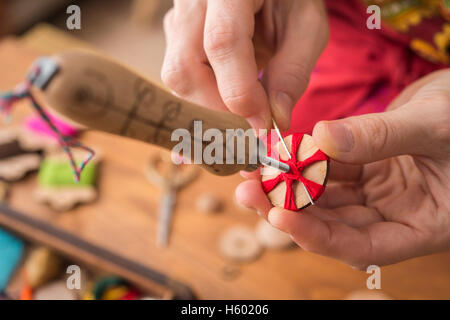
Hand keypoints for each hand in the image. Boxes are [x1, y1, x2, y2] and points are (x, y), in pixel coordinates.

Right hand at [161, 0, 327, 129]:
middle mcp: (193, 0)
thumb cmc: (288, 0)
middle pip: (185, 68)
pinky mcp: (175, 38)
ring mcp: (177, 19)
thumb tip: (276, 120)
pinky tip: (224, 118)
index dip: (240, 92)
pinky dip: (202, 105)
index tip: (262, 126)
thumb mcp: (306, 26)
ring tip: (240, 127)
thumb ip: (293, 70)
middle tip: (248, 135)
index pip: (222, 42)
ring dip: (208, 111)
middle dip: (217, 111)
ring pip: (177, 79)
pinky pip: (180, 81)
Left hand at [236, 70, 449, 267]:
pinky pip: (329, 169)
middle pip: (334, 224)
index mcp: (422, 225)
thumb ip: (382, 135)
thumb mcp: (436, 126)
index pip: (363, 247)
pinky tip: (281, 152)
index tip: (281, 217)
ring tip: (255, 172)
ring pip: (326, 197)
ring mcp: (379, 191)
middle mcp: (395, 214)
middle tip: (251, 192)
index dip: (319, 237)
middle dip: (290, 209)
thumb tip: (322, 138)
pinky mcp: (367, 167)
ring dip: (290, 186)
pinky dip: (305, 162)